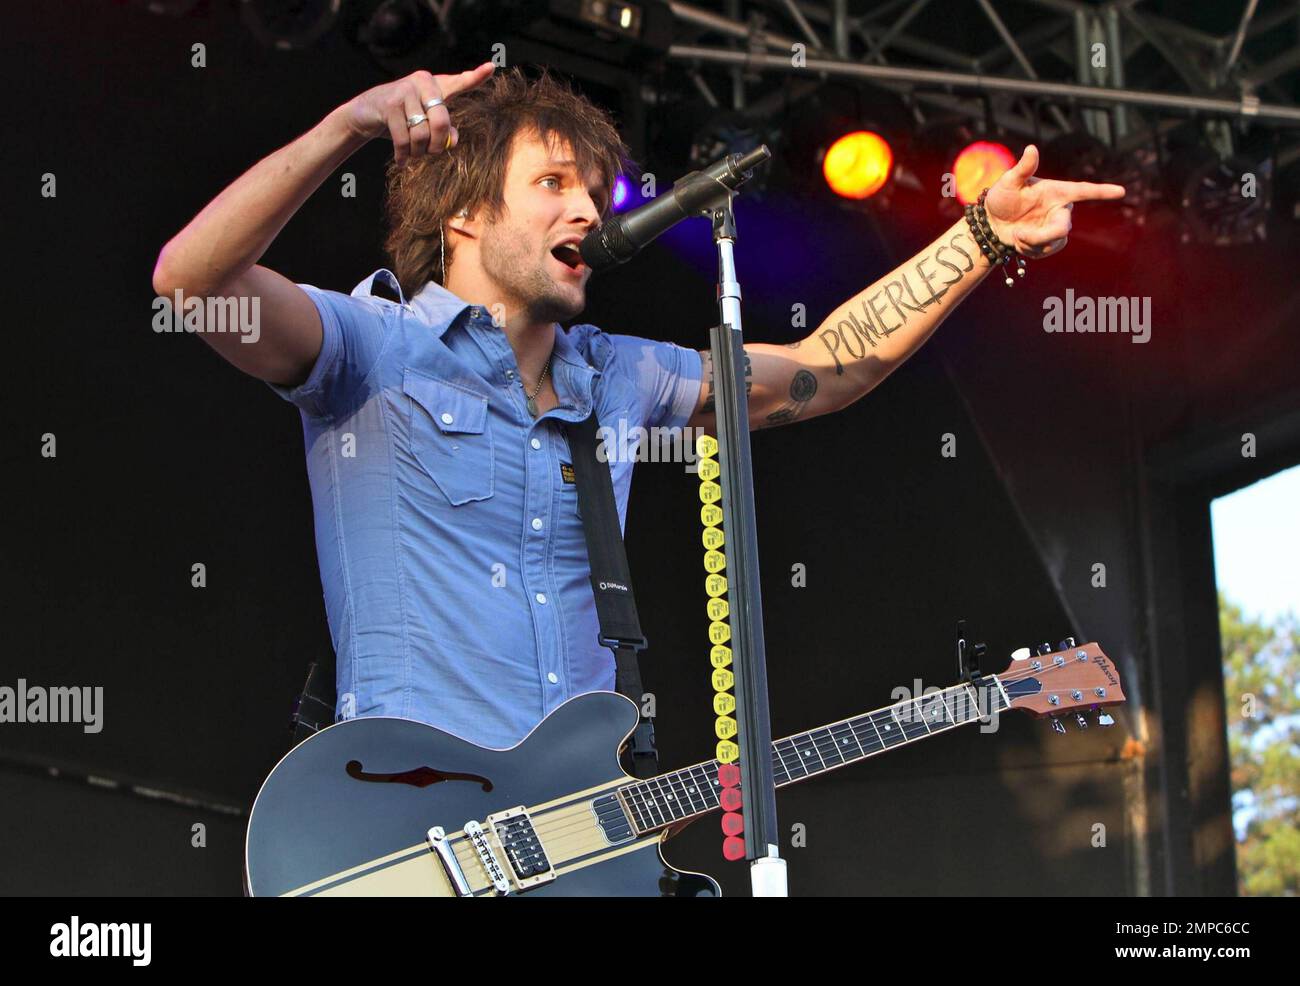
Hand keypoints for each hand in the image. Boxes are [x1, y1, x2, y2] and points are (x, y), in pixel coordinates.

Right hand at [341, 62, 494, 166]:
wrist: (364, 114)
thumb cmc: (401, 119)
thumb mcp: (424, 124)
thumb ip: (443, 129)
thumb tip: (453, 140)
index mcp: (435, 85)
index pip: (460, 82)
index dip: (476, 77)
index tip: (491, 68)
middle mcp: (422, 82)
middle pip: (442, 121)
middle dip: (438, 145)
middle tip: (432, 154)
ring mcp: (405, 91)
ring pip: (422, 133)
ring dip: (418, 151)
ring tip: (412, 154)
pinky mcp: (389, 104)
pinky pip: (404, 139)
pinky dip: (403, 154)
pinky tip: (401, 161)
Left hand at [982, 144, 1125, 258]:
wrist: (992, 222)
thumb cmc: (1002, 197)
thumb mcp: (1009, 182)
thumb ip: (1023, 168)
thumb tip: (1032, 148)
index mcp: (1056, 191)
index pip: (1084, 190)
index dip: (1102, 191)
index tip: (1121, 191)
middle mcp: (1060, 209)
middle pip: (1062, 228)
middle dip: (1040, 236)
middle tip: (1018, 234)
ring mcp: (1056, 226)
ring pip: (1055, 242)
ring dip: (1031, 243)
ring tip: (1016, 235)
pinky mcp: (1049, 242)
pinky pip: (1046, 252)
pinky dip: (1029, 250)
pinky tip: (1019, 242)